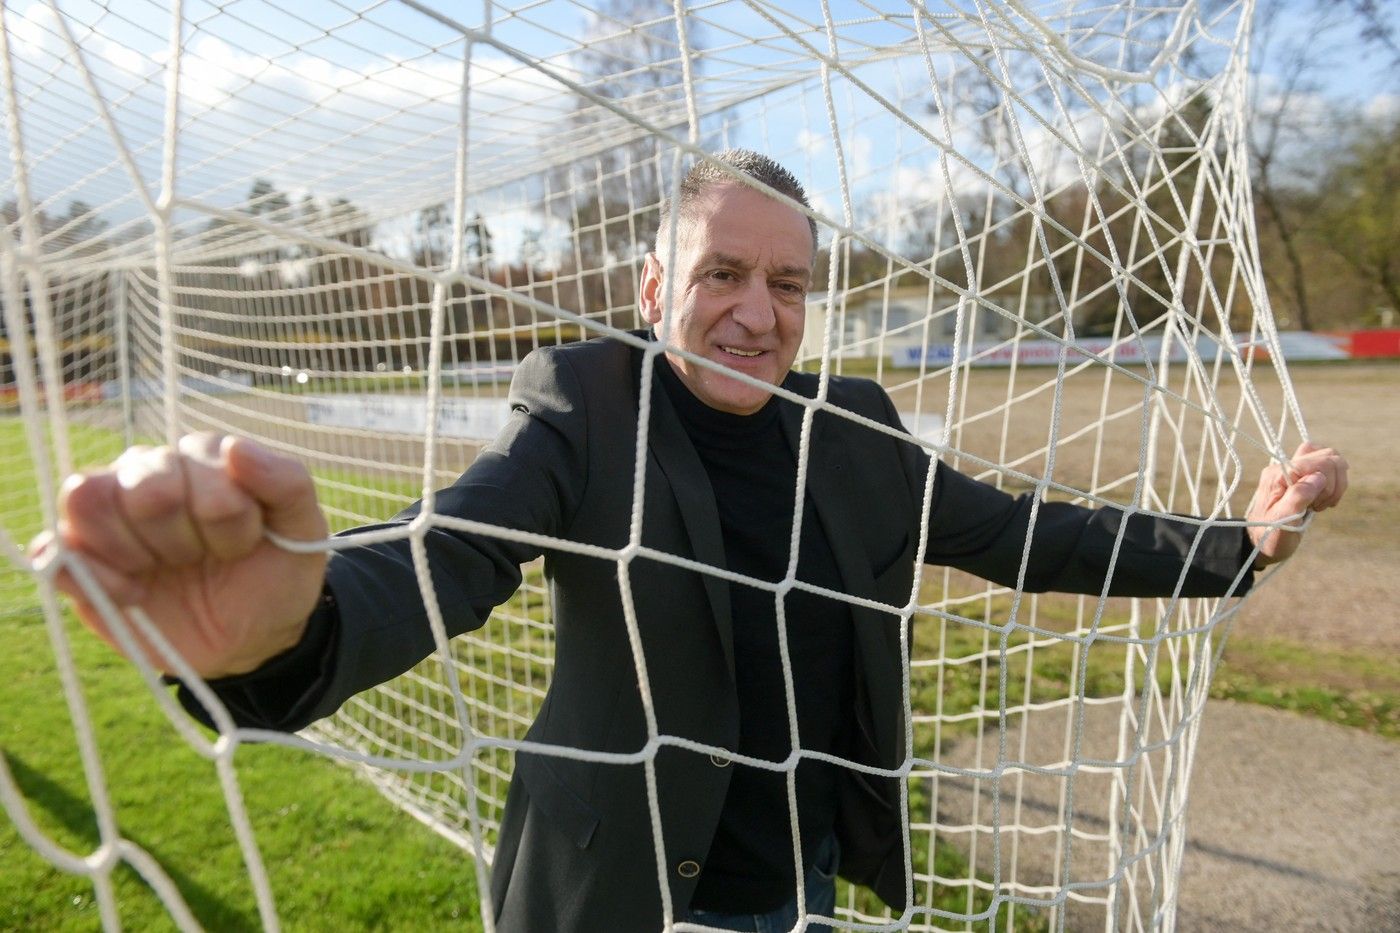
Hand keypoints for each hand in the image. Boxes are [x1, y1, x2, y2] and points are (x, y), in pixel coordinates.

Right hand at [33, 433, 327, 678]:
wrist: (253, 636)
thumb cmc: (276, 572)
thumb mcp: (303, 529)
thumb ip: (286, 482)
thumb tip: (236, 447)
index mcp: (201, 457)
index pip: (190, 463)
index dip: (223, 515)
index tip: (243, 545)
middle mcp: (148, 474)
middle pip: (143, 485)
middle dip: (184, 537)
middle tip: (203, 559)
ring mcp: (109, 518)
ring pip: (85, 499)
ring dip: (135, 551)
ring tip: (163, 572)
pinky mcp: (80, 562)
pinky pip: (54, 551)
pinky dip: (92, 579)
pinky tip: (133, 596)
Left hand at [1245, 441, 1346, 566]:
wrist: (1261, 543)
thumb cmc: (1270, 534)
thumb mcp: (1282, 519)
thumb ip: (1298, 496)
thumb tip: (1318, 477)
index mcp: (1278, 474)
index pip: (1319, 461)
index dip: (1327, 483)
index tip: (1316, 504)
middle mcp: (1286, 467)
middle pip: (1327, 455)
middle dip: (1333, 481)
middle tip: (1319, 503)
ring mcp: (1295, 471)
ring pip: (1329, 459)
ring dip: (1335, 483)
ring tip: (1320, 504)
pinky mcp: (1303, 478)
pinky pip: (1327, 470)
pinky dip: (1333, 486)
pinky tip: (1322, 502)